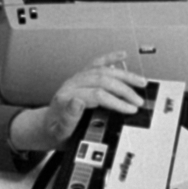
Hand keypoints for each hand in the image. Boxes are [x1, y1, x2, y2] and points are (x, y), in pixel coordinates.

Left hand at [9, 51, 145, 153]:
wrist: (47, 127)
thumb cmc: (55, 132)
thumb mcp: (59, 133)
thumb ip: (68, 119)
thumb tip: (78, 102)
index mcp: (66, 97)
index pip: (97, 95)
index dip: (116, 101)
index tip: (130, 109)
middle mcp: (72, 84)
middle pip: (102, 80)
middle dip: (124, 90)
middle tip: (138, 100)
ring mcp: (77, 79)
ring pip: (103, 71)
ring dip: (124, 75)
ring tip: (141, 82)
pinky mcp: (82, 77)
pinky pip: (96, 64)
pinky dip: (110, 58)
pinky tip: (122, 55)